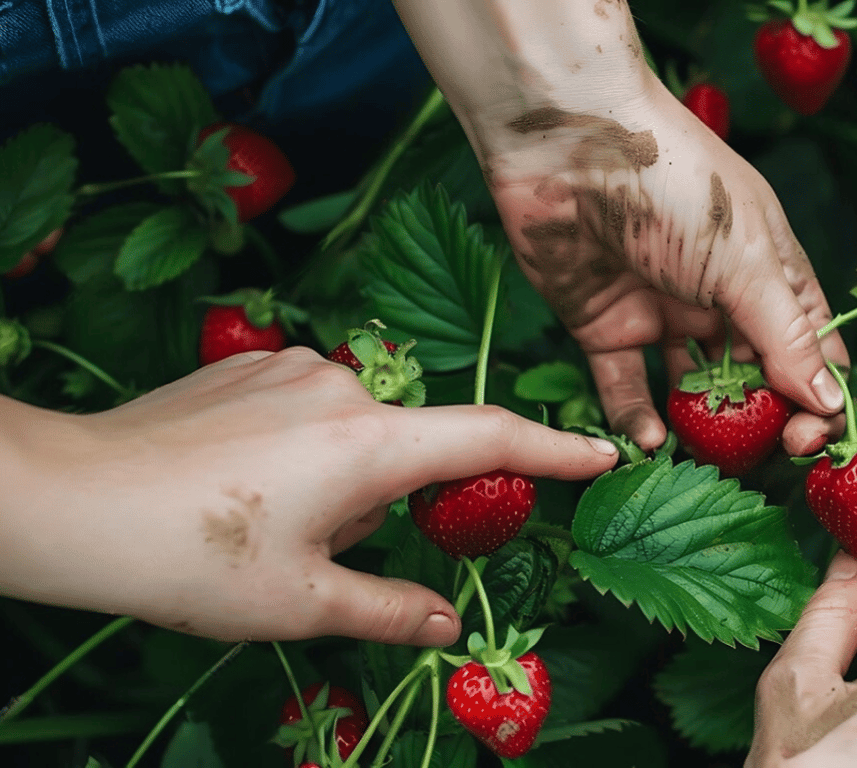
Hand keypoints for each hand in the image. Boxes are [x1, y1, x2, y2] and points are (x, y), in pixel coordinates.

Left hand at [0, 348, 618, 644]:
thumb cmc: (192, 560)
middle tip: (316, 549)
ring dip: (338, 477)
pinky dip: (299, 448)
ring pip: (353, 429)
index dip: (555, 448)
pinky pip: (307, 406)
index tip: (603, 452)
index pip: (490, 437)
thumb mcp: (301, 603)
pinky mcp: (251, 363)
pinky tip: (239, 484)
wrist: (69, 498)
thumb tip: (447, 626)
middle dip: (387, 500)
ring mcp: (294, 367)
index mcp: (371, 445)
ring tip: (264, 520)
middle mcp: (344, 387)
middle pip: (408, 446)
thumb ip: (390, 609)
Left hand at [485, 81, 849, 455]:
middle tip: (753, 458)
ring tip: (701, 457)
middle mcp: (722, 298)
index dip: (819, 399)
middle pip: (753, 379)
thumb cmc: (677, 184)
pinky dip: (638, 419)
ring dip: (699, 428)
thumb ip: (787, 339)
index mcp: (771, 273)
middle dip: (758, 423)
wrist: (569, 144)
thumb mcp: (746, 264)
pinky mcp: (605, 326)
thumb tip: (833, 404)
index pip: (812, 351)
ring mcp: (664, 313)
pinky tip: (649, 440)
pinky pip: (626, 387)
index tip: (808, 442)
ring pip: (690, 391)